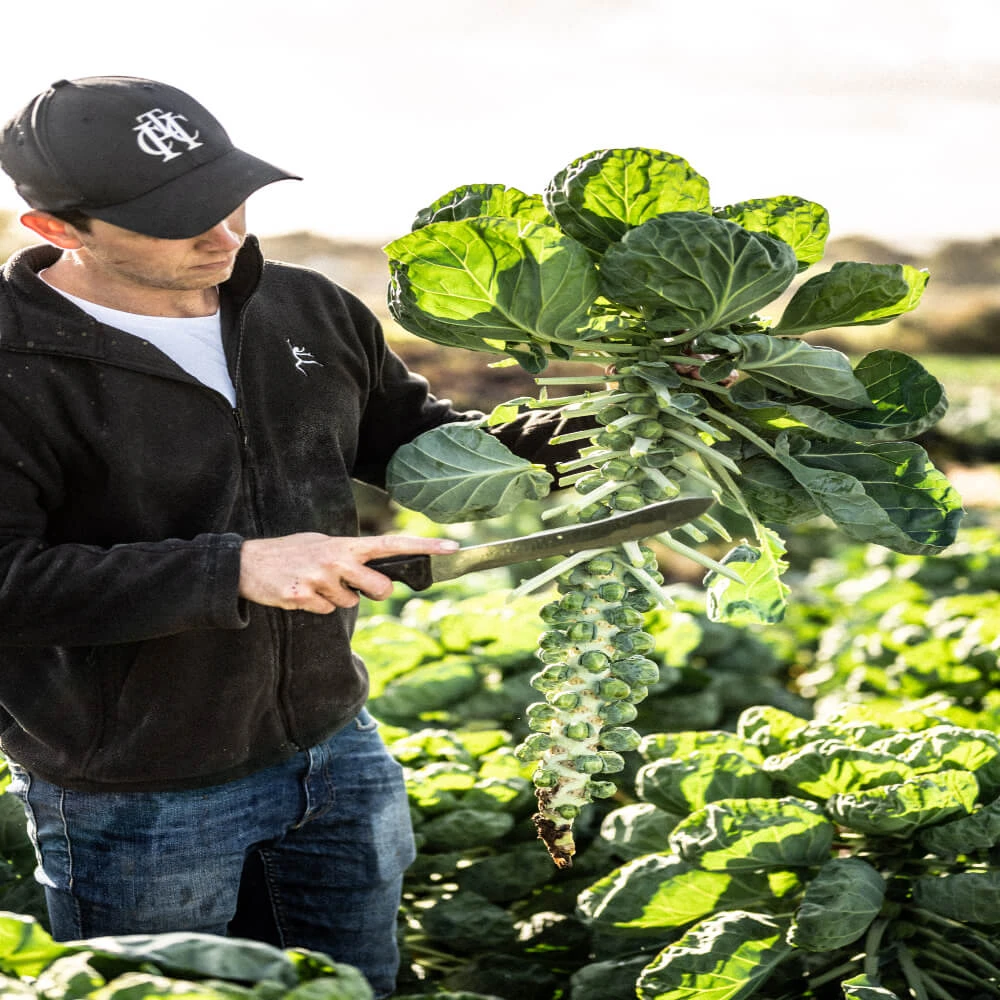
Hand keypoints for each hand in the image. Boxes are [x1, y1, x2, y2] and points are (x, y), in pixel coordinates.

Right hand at [238, 532, 458, 612]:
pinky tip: (300, 591)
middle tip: (352, 584)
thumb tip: (380, 574)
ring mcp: (320, 579)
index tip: (452, 548)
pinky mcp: (303, 597)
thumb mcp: (323, 543)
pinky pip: (325, 611)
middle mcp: (337, 560)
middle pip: (380, 588)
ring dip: (335, 598)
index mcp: (345, 544)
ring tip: (313, 582)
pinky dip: (316, 606)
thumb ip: (352, 556)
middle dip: (373, 593)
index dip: (424, 548)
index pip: (392, 545)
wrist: (247, 563)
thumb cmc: (291, 552)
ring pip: (349, 604)